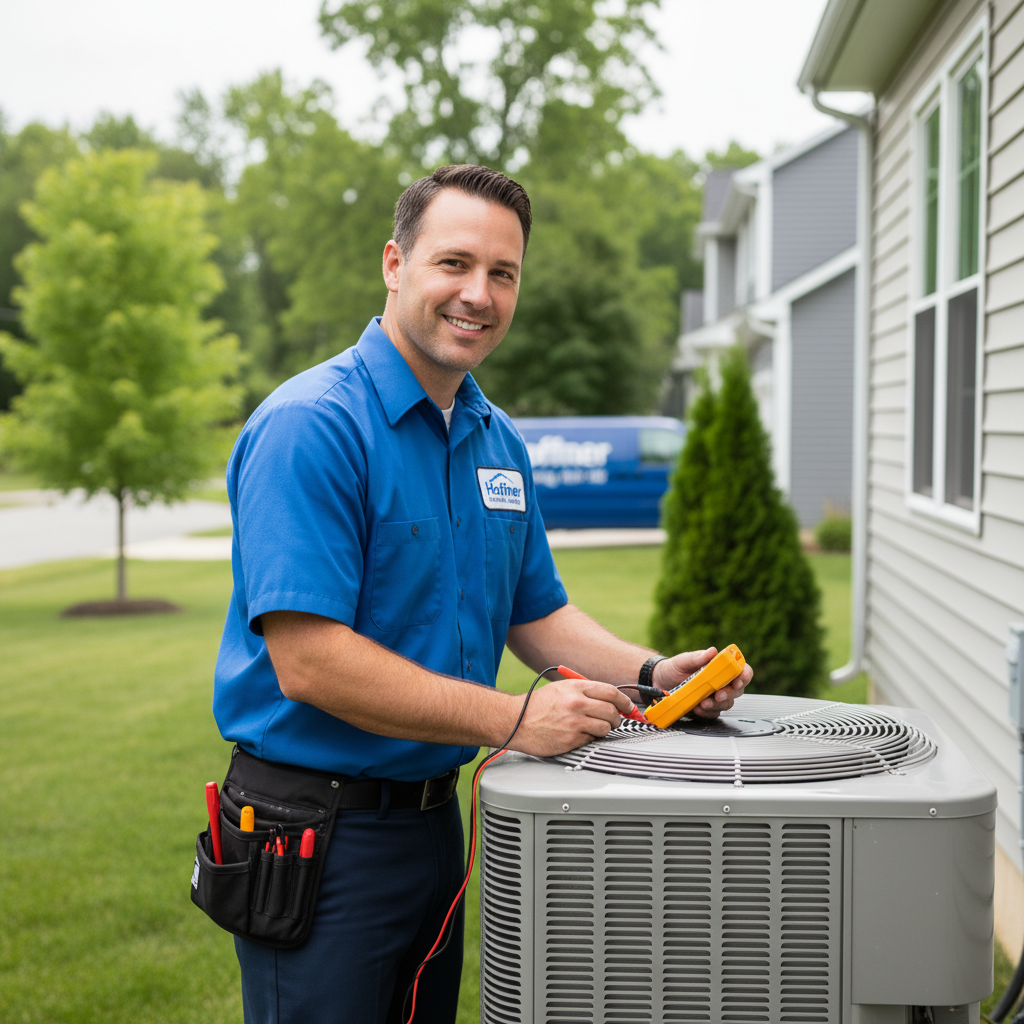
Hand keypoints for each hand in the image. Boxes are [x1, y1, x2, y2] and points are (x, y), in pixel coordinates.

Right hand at [507, 678, 637, 756]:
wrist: (515, 722)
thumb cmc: (536, 706)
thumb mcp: (560, 689)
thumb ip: (584, 692)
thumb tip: (609, 700)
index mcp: (575, 688)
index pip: (611, 692)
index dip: (624, 701)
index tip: (627, 706)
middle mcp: (576, 703)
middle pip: (612, 711)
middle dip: (616, 718)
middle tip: (611, 720)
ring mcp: (574, 723)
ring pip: (605, 728)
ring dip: (603, 730)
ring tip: (591, 728)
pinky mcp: (571, 740)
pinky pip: (592, 740)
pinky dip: (589, 739)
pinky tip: (577, 735)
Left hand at [652, 648, 752, 718]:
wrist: (659, 682)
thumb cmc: (674, 668)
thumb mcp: (684, 660)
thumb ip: (698, 657)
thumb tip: (712, 651)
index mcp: (720, 668)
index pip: (741, 671)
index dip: (744, 675)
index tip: (737, 680)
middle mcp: (721, 683)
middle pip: (737, 690)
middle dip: (729, 694)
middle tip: (718, 695)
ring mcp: (714, 696)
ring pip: (727, 704)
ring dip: (717, 705)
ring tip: (703, 703)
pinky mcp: (706, 708)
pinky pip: (713, 714)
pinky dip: (707, 713)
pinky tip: (697, 708)